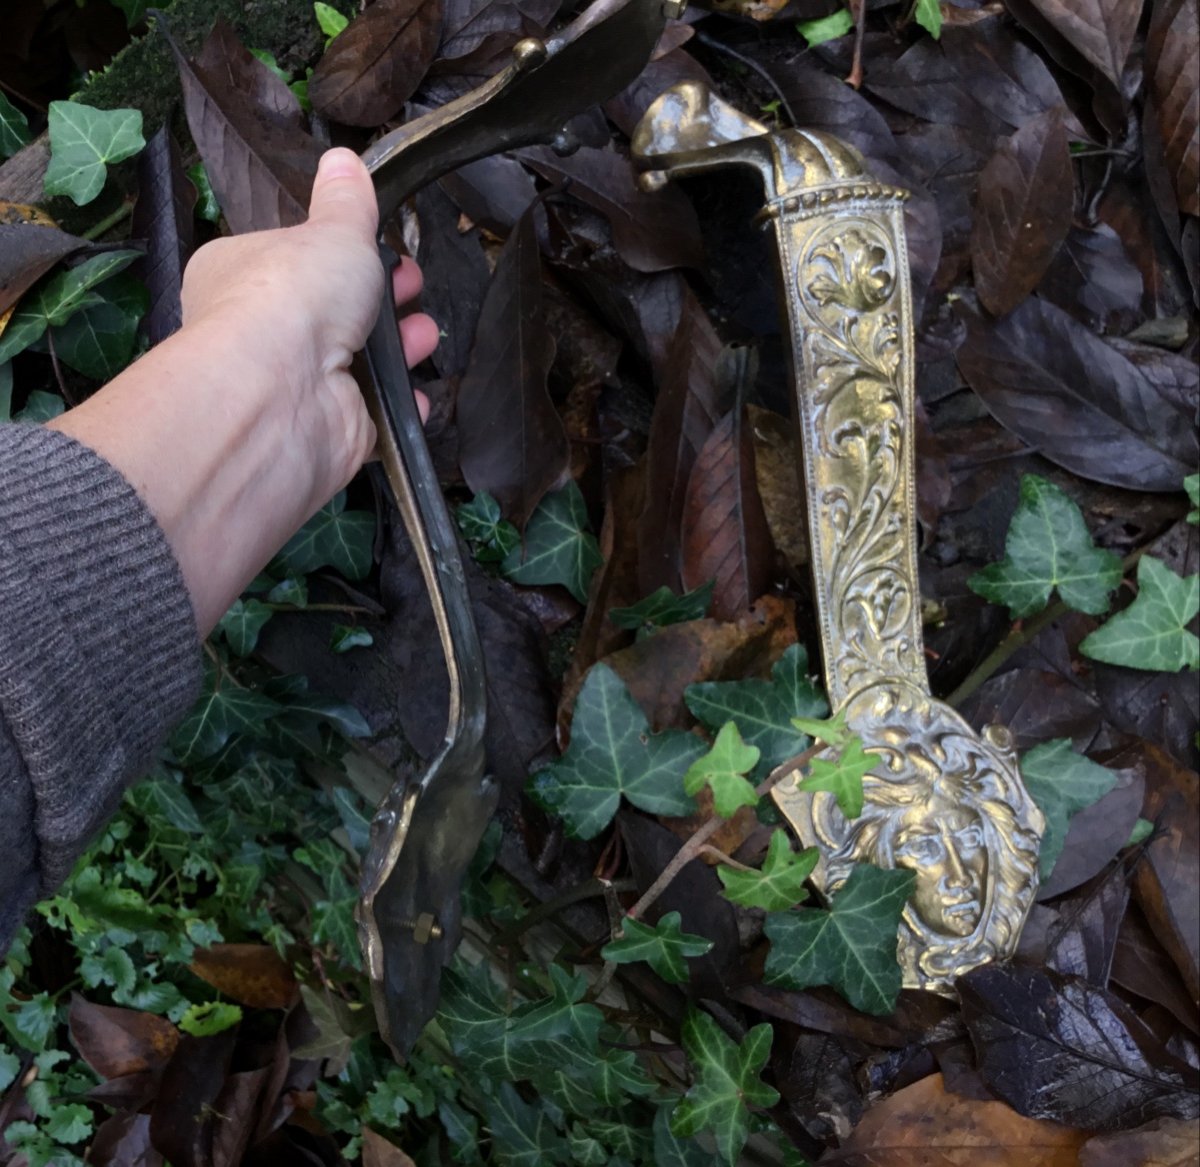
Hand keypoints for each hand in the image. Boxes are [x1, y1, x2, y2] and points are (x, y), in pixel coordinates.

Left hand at [179, 147, 438, 503]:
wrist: (284, 393)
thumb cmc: (294, 296)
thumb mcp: (333, 231)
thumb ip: (347, 202)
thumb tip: (342, 158)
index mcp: (240, 273)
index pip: (294, 258)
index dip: (341, 253)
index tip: (383, 247)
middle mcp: (260, 333)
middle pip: (332, 312)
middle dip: (380, 299)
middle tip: (413, 284)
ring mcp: (294, 386)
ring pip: (355, 365)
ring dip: (397, 349)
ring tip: (427, 333)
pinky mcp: (325, 431)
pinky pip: (370, 416)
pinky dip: (397, 406)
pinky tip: (419, 393)